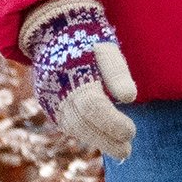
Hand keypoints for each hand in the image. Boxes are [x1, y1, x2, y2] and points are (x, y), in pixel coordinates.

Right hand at [25, 0, 138, 159]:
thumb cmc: (87, 39)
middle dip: (106, 139)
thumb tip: (129, 98)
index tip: (132, 132)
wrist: (53, 31)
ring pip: (73, 127)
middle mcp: (57, 91)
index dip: (112, 123)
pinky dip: (86, 133)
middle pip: (82, 124)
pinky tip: (103, 137)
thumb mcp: (106, 48)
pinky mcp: (49, 104)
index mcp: (72, 75)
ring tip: (120, 149)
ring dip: (97, 140)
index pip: (93, 108)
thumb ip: (118, 73)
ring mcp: (50, 99)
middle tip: (127, 151)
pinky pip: (67, 124)